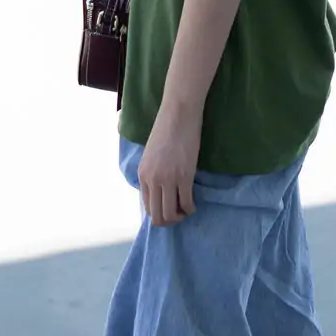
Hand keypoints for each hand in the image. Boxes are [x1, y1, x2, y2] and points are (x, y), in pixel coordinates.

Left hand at [139, 105, 201, 227]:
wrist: (178, 114)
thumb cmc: (166, 131)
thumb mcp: (152, 156)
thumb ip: (153, 174)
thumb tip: (159, 192)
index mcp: (142, 175)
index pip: (148, 207)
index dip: (159, 213)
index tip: (169, 208)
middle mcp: (152, 180)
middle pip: (158, 216)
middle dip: (169, 221)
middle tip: (179, 214)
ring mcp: (167, 179)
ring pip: (171, 214)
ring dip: (180, 216)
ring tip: (186, 210)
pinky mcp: (184, 176)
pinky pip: (186, 203)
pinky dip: (190, 208)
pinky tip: (193, 205)